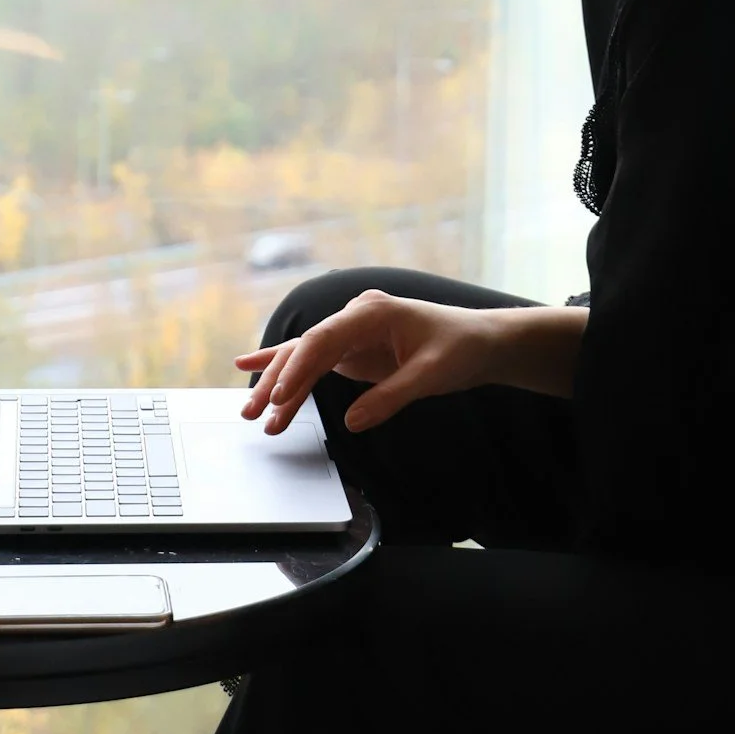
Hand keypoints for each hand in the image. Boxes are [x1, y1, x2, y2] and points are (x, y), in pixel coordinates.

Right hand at [235, 291, 502, 435]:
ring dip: (280, 385)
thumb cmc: (461, 348)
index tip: (281, 396)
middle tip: (255, 412)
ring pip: (305, 358)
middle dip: (278, 381)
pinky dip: (288, 370)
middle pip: (306, 348)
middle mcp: (355, 317)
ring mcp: (351, 333)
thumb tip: (353, 422)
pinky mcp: (353, 351)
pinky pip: (314, 361)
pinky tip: (253, 367)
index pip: (324, 338)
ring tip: (254, 415)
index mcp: (372, 312)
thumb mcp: (432, 375)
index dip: (299, 367)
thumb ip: (392, 397)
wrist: (481, 342)